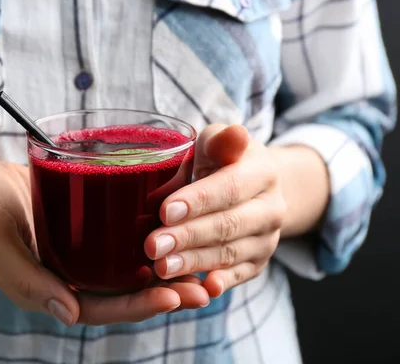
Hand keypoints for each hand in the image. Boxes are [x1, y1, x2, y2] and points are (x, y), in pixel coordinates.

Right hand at [0, 158, 209, 325]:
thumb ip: (26, 280)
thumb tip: (69, 312)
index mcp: (50, 291)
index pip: (100, 308)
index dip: (136, 307)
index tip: (172, 296)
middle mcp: (70, 277)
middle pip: (123, 293)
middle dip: (163, 293)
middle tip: (202, 288)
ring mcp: (79, 254)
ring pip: (128, 270)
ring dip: (165, 270)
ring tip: (205, 266)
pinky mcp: (85, 229)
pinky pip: (120, 240)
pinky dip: (150, 241)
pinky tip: (178, 230)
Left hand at [144, 124, 285, 297]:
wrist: (251, 187)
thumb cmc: (219, 160)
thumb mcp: (216, 142)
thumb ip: (219, 141)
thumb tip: (234, 135)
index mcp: (262, 171)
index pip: (229, 188)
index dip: (198, 201)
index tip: (165, 211)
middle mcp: (272, 207)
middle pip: (228, 225)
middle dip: (188, 237)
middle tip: (153, 246)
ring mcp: (267, 238)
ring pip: (230, 253)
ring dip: (194, 262)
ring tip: (161, 267)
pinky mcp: (258, 262)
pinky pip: (239, 275)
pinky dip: (221, 283)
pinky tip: (202, 290)